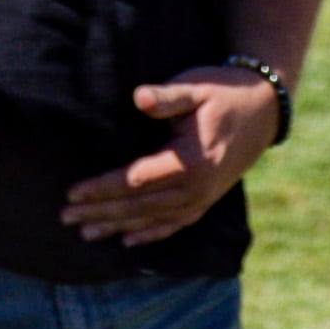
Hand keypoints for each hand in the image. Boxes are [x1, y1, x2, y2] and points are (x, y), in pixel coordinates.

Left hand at [59, 65, 280, 246]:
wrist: (264, 109)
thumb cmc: (222, 93)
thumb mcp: (195, 87)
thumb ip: (167, 96)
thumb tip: (140, 98)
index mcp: (191, 161)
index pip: (135, 181)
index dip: (102, 188)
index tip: (71, 192)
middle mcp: (197, 188)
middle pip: (138, 206)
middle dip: (99, 213)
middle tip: (65, 217)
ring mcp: (203, 198)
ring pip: (152, 219)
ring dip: (117, 227)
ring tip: (85, 233)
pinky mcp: (206, 200)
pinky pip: (174, 224)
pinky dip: (150, 234)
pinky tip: (127, 241)